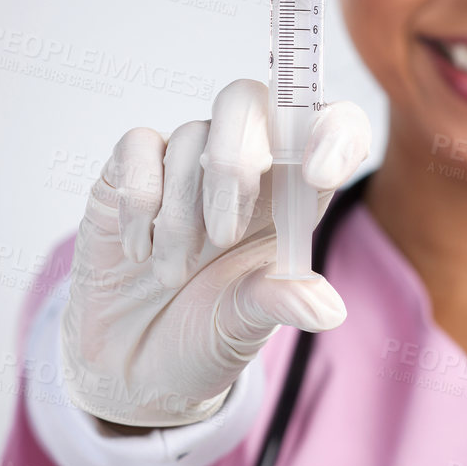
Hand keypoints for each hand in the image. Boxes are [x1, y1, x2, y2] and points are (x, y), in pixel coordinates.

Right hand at [60, 79, 370, 426]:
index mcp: (295, 190)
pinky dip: (140, 200)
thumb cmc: (204, 332)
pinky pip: (138, 147)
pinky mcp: (131, 170)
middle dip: (236, 163)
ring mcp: (187, 161)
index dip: (335, 132)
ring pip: (191, 136)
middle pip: (249, 100)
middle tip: (222, 236)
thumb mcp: (247, 325)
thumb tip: (328, 309)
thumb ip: (279, 303)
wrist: (131, 365)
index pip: (333, 125)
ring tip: (173, 274)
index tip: (320, 173)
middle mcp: (246, 162)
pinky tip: (140, 251)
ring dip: (181, 211)